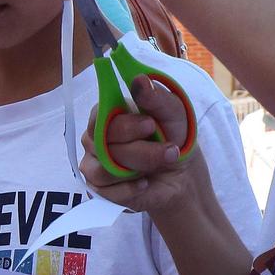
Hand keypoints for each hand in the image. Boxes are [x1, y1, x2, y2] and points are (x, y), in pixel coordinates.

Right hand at [80, 76, 201, 213]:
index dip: (125, 125)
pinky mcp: (99, 190)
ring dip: (139, 169)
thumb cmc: (172, 135)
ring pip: (104, 171)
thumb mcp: (173, 112)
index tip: (151, 125)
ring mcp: (94, 165)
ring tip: (161, 164)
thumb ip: (156, 97)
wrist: (180, 172)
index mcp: (107, 114)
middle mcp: (94, 139)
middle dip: (141, 150)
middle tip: (169, 150)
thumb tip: (138, 80)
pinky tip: (145, 183)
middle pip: (103, 146)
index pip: (100, 118)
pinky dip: (130, 190)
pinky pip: (106, 193)